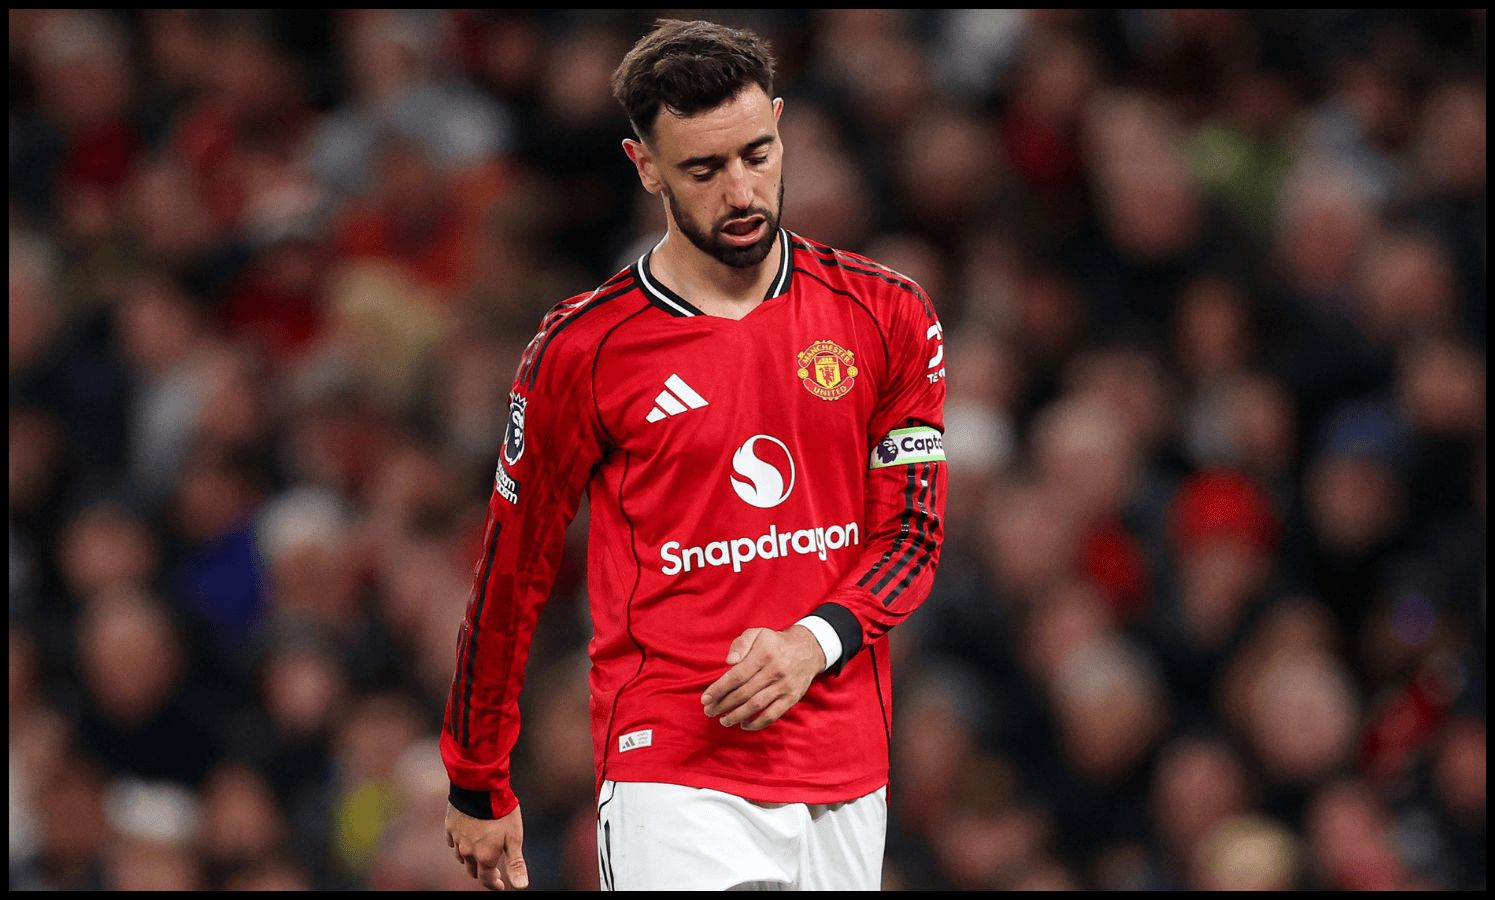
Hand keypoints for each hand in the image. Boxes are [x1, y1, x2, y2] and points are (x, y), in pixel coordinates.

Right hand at [446, 801, 528, 889]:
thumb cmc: (501, 812)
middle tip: (492, 869)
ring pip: (461, 857)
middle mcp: (468, 852)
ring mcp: (457, 839)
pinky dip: (459, 844)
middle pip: (472, 870)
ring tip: (479, 853)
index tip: (500, 884)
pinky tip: (465, 838)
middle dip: (482, 872)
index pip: (487, 879)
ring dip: (470, 859)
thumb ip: (516, 863)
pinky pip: (452, 841)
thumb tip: (521, 886)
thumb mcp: (514, 838)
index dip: (494, 884)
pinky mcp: (450, 826)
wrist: (479, 788)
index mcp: (484, 857)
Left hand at [702, 625, 824, 730]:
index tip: (705, 699)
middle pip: (743, 693)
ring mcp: (784, 686)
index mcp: (763, 654)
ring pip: (756, 706)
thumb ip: (741, 644)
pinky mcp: (791, 698)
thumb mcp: (757, 633)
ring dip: (736, 716)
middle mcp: (774, 671)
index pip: (737, 675)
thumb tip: (729, 662)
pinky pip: (772, 715)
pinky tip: (744, 725)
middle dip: (723, 705)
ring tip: (723, 720)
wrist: (808, 650)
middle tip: (709, 711)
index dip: (719, 689)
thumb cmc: (774, 643)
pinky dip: (757, 723)